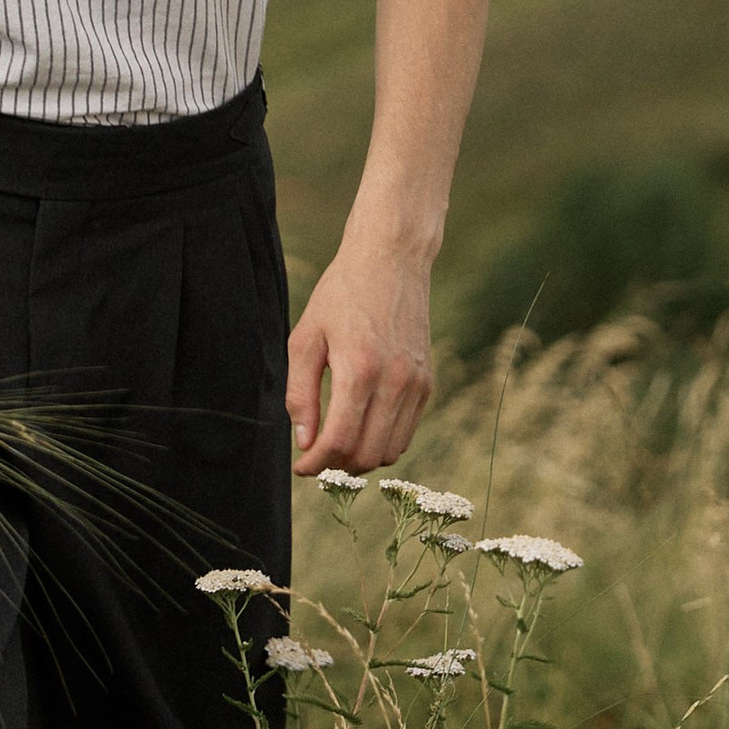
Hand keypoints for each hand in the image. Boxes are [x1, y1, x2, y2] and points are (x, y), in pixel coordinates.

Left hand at [287, 238, 434, 475]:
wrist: (391, 260)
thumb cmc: (341, 294)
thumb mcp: (306, 338)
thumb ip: (301, 394)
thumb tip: (304, 442)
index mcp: (360, 370)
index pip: (340, 441)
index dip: (317, 464)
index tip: (301, 467)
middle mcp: (395, 382)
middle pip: (368, 454)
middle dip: (338, 467)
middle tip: (316, 460)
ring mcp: (416, 384)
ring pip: (391, 451)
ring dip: (361, 459)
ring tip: (338, 448)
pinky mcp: (427, 382)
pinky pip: (406, 432)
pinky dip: (383, 442)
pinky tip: (362, 429)